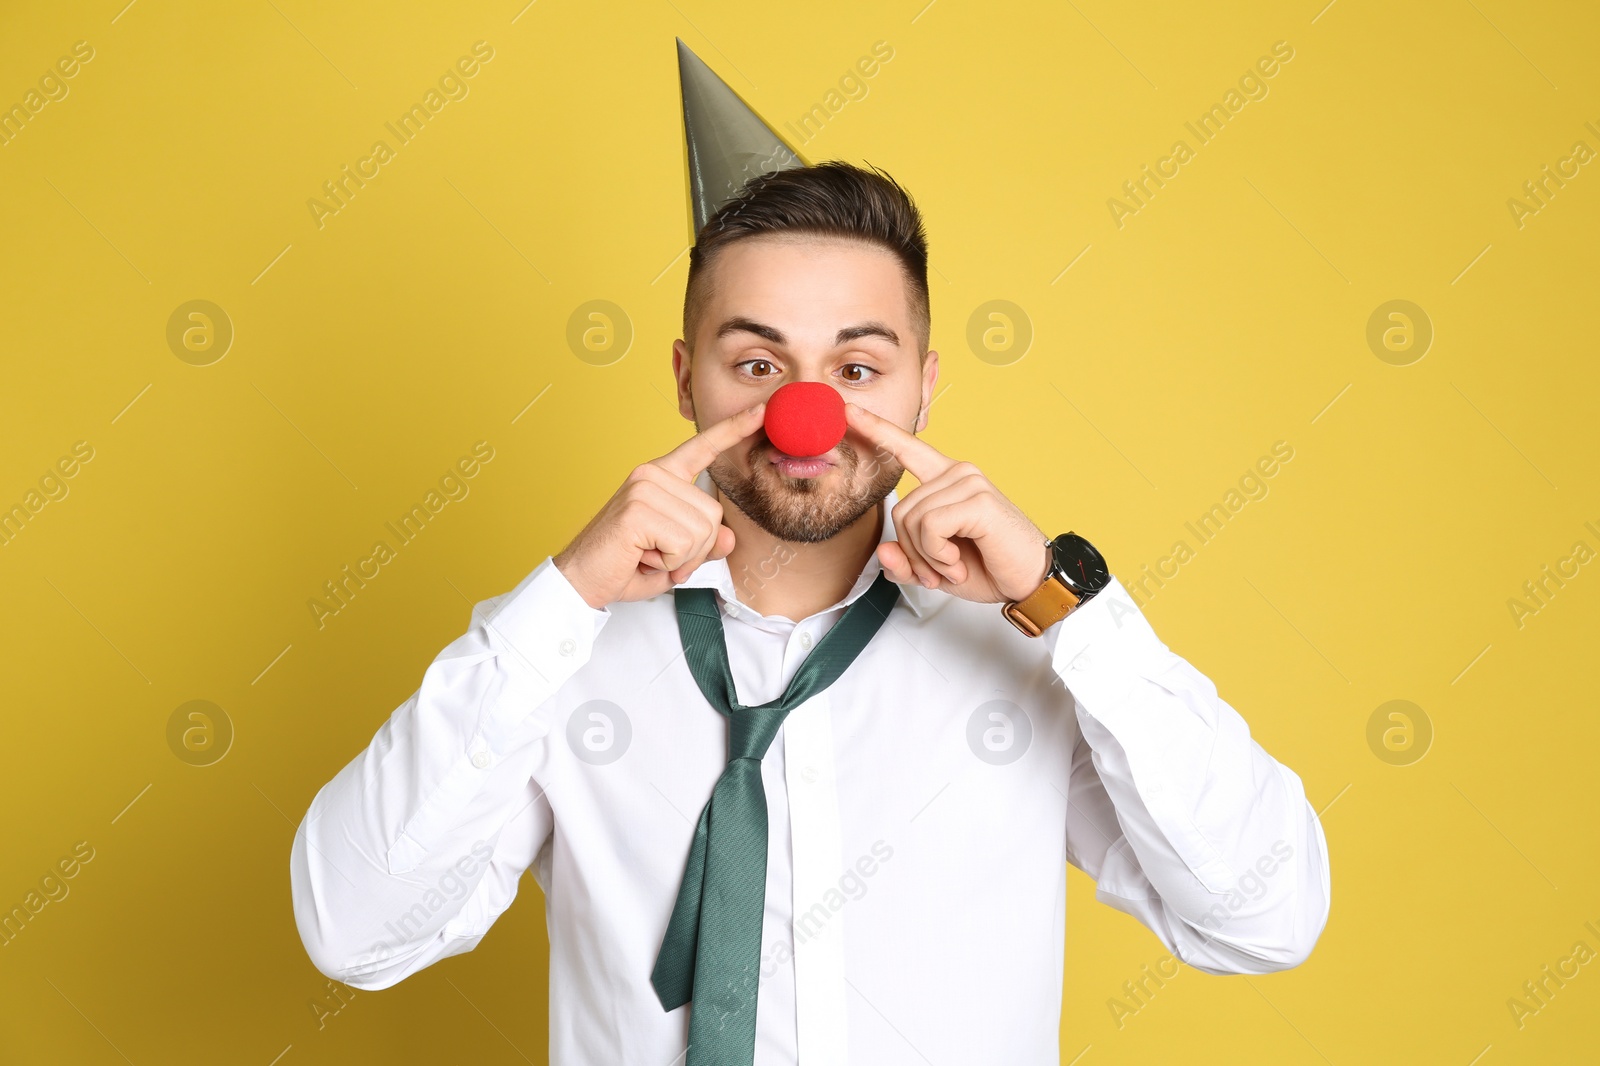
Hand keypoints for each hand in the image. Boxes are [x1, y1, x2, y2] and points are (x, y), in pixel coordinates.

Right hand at [554, 402, 764, 608]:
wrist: (580, 580)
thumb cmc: (624, 565)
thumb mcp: (676, 555)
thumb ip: (704, 543)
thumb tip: (728, 538)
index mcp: (661, 477)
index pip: (702, 448)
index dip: (732, 429)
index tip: (761, 411)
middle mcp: (652, 474)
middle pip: (713, 514)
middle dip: (695, 549)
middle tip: (660, 556)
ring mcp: (644, 488)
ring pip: (701, 531)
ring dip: (682, 559)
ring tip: (649, 556)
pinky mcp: (638, 510)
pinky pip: (683, 544)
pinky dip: (670, 564)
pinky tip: (643, 558)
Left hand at [845, 402, 1052, 603]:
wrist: (1030, 581)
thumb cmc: (987, 567)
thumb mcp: (935, 569)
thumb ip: (905, 561)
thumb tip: (883, 552)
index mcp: (946, 480)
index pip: (907, 449)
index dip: (877, 430)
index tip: (848, 410)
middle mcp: (957, 473)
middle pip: (901, 509)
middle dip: (913, 550)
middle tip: (939, 570)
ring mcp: (969, 482)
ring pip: (914, 520)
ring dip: (928, 556)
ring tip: (953, 566)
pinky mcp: (978, 500)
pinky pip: (931, 527)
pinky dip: (938, 554)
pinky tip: (959, 562)